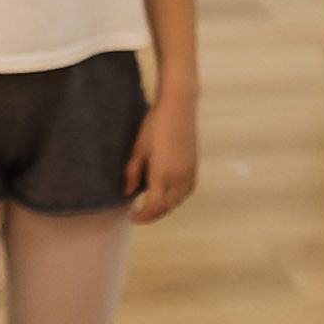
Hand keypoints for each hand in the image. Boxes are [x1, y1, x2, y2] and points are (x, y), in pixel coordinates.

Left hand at [127, 87, 200, 223]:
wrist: (179, 107)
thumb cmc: (155, 125)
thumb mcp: (139, 149)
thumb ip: (132, 173)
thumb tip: (129, 192)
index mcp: (162, 175)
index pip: (153, 207)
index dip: (142, 216)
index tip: (131, 216)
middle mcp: (179, 178)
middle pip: (166, 207)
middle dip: (152, 214)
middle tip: (138, 213)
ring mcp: (189, 174)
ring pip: (177, 201)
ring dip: (164, 206)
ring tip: (150, 204)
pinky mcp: (194, 168)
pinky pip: (184, 192)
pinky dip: (174, 197)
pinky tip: (164, 192)